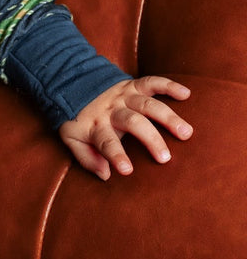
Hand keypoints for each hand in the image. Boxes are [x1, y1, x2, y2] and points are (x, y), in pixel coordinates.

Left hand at [59, 76, 192, 179]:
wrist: (72, 85)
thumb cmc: (77, 119)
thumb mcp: (72, 140)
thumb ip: (87, 158)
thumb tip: (106, 175)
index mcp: (96, 126)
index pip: (106, 142)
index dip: (116, 155)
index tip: (127, 170)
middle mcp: (112, 111)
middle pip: (133, 123)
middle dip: (150, 139)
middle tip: (166, 157)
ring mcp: (123, 97)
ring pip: (148, 105)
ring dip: (168, 117)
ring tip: (186, 133)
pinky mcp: (132, 85)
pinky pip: (152, 82)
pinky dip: (169, 86)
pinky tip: (186, 94)